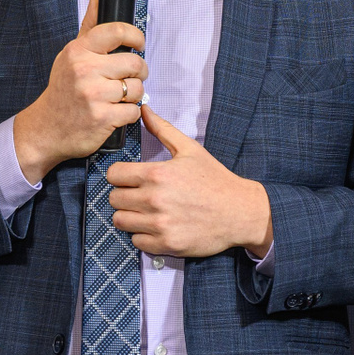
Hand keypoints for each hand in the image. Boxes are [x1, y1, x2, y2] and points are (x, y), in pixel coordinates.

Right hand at [12, 0, 147, 182]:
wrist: (46, 128)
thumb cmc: (63, 89)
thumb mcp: (71, 55)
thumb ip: (88, 27)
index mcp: (79, 51)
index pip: (117, 31)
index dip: (136, 36)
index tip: (138, 44)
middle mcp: (85, 70)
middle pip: (135, 63)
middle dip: (139, 72)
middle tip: (131, 77)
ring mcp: (94, 95)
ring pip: (136, 88)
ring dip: (134, 94)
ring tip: (121, 96)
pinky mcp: (102, 118)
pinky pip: (133, 111)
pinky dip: (129, 114)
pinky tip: (116, 112)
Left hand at [107, 105, 272, 259]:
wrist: (240, 211)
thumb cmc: (215, 180)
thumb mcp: (190, 149)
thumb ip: (162, 129)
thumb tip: (145, 110)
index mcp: (157, 174)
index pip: (113, 174)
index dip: (119, 175)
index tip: (129, 178)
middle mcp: (154, 199)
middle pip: (114, 199)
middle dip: (124, 195)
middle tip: (139, 195)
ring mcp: (160, 224)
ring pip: (120, 221)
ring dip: (130, 216)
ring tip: (145, 211)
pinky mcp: (166, 244)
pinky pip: (136, 242)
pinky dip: (143, 235)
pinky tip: (156, 226)